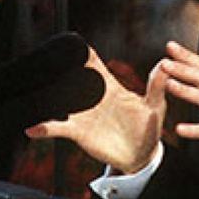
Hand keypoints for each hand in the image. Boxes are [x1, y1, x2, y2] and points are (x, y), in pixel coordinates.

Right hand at [25, 47, 165, 173]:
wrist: (140, 156)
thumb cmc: (149, 128)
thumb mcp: (156, 107)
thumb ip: (157, 86)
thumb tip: (165, 64)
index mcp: (111, 88)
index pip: (95, 65)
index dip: (85, 53)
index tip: (74, 42)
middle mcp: (94, 98)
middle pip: (72, 79)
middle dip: (59, 70)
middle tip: (46, 62)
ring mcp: (84, 114)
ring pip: (61, 103)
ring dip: (47, 100)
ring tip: (34, 96)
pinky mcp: (79, 132)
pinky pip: (58, 129)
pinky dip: (44, 129)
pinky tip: (33, 129)